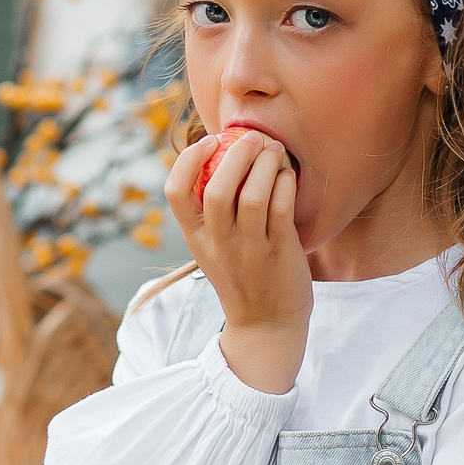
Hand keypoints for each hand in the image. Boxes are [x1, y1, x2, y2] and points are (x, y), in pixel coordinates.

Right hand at [166, 127, 310, 394]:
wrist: (267, 327)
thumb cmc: (243, 277)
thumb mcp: (214, 248)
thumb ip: (212, 212)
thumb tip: (223, 158)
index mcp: (196, 239)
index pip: (175, 192)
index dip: (188, 160)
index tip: (209, 142)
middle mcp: (218, 244)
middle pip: (217, 189)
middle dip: (236, 154)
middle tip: (252, 137)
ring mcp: (250, 250)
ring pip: (253, 196)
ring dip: (265, 164)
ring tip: (275, 149)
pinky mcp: (279, 253)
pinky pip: (281, 208)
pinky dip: (285, 184)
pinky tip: (288, 175)